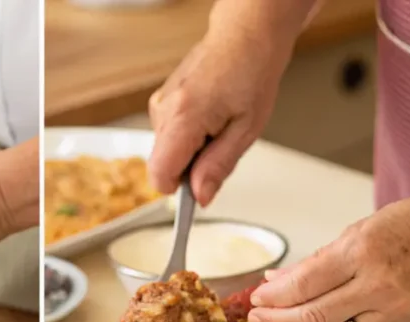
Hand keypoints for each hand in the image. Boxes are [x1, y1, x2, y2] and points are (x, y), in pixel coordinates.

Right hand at [147, 22, 290, 204]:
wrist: (244, 38)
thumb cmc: (250, 73)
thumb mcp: (246, 130)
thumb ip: (219, 166)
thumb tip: (200, 196)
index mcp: (183, 119)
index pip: (160, 175)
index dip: (178, 191)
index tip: (197, 193)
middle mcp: (163, 111)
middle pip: (164, 165)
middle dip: (191, 168)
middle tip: (221, 144)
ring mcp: (159, 105)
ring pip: (168, 151)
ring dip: (192, 150)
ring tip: (218, 124)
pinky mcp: (160, 102)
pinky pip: (169, 135)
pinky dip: (189, 135)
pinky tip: (209, 116)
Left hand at [247, 195, 409, 321]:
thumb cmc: (403, 225)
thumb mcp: (355, 231)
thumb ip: (314, 261)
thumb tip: (274, 281)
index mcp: (361, 252)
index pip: (304, 284)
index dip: (274, 297)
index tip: (255, 299)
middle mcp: (377, 285)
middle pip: (314, 316)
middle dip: (277, 320)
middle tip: (257, 319)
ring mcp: (392, 310)